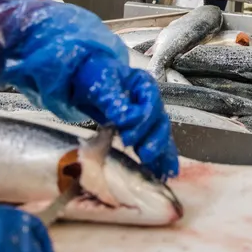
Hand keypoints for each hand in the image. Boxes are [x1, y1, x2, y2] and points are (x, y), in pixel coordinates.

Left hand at [71, 55, 178, 179]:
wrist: (84, 81)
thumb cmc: (94, 77)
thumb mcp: (101, 83)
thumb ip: (114, 100)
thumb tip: (124, 118)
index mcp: (144, 85)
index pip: (150, 103)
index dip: (142, 119)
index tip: (124, 133)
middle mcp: (151, 102)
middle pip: (160, 121)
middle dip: (153, 140)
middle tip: (139, 153)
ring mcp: (149, 118)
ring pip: (162, 135)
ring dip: (160, 152)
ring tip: (153, 166)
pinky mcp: (144, 133)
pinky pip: (159, 146)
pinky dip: (163, 160)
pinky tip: (167, 174)